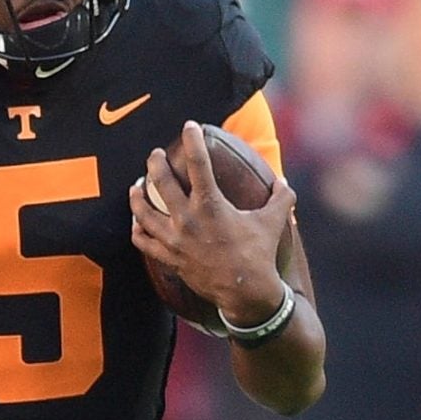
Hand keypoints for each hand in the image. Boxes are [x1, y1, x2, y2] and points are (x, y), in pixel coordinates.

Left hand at [129, 121, 295, 328]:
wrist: (245, 293)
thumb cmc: (259, 254)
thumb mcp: (273, 221)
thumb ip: (280, 196)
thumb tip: (284, 181)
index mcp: (211, 205)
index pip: (198, 163)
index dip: (192, 140)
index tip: (189, 126)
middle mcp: (187, 219)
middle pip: (160, 182)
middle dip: (154, 163)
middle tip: (154, 155)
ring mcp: (174, 240)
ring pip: (143, 212)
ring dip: (137, 196)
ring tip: (136, 185)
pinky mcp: (170, 259)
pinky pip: (144, 242)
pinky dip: (137, 230)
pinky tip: (137, 222)